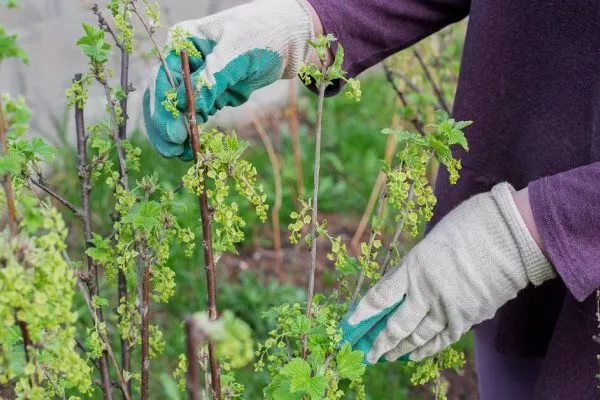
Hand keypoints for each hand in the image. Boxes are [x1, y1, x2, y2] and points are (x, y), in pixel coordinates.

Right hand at [143, 0, 312, 159]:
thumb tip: (184, 104)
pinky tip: (189, 150)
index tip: (173, 133)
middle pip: (164, 97)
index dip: (164, 108)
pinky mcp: (212, 94)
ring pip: (177, 110)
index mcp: (183, 42)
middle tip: (171, 151)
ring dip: (176, 133)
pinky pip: (196, 116)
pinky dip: (192, 132)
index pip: (164, 79)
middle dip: (165, 125)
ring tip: (177, 155)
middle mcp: (185, 61)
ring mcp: (197, 79)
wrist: (288, 39)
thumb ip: (212, 77)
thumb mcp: (236, 51)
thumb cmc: (262, 33)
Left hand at [340, 183, 555, 363]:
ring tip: (388, 356)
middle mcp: (427, 292)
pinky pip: (443, 339)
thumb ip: (414, 268)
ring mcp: (449, 308)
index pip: (380, 297)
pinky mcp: (469, 317)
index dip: (362, 313)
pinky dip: (428, 349)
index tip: (349, 325)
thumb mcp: (430, 243)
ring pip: (419, 337)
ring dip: (401, 349)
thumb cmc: (468, 227)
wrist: (511, 235)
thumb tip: (400, 287)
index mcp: (414, 268)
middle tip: (368, 354)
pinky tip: (416, 355)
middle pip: (397, 326)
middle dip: (380, 343)